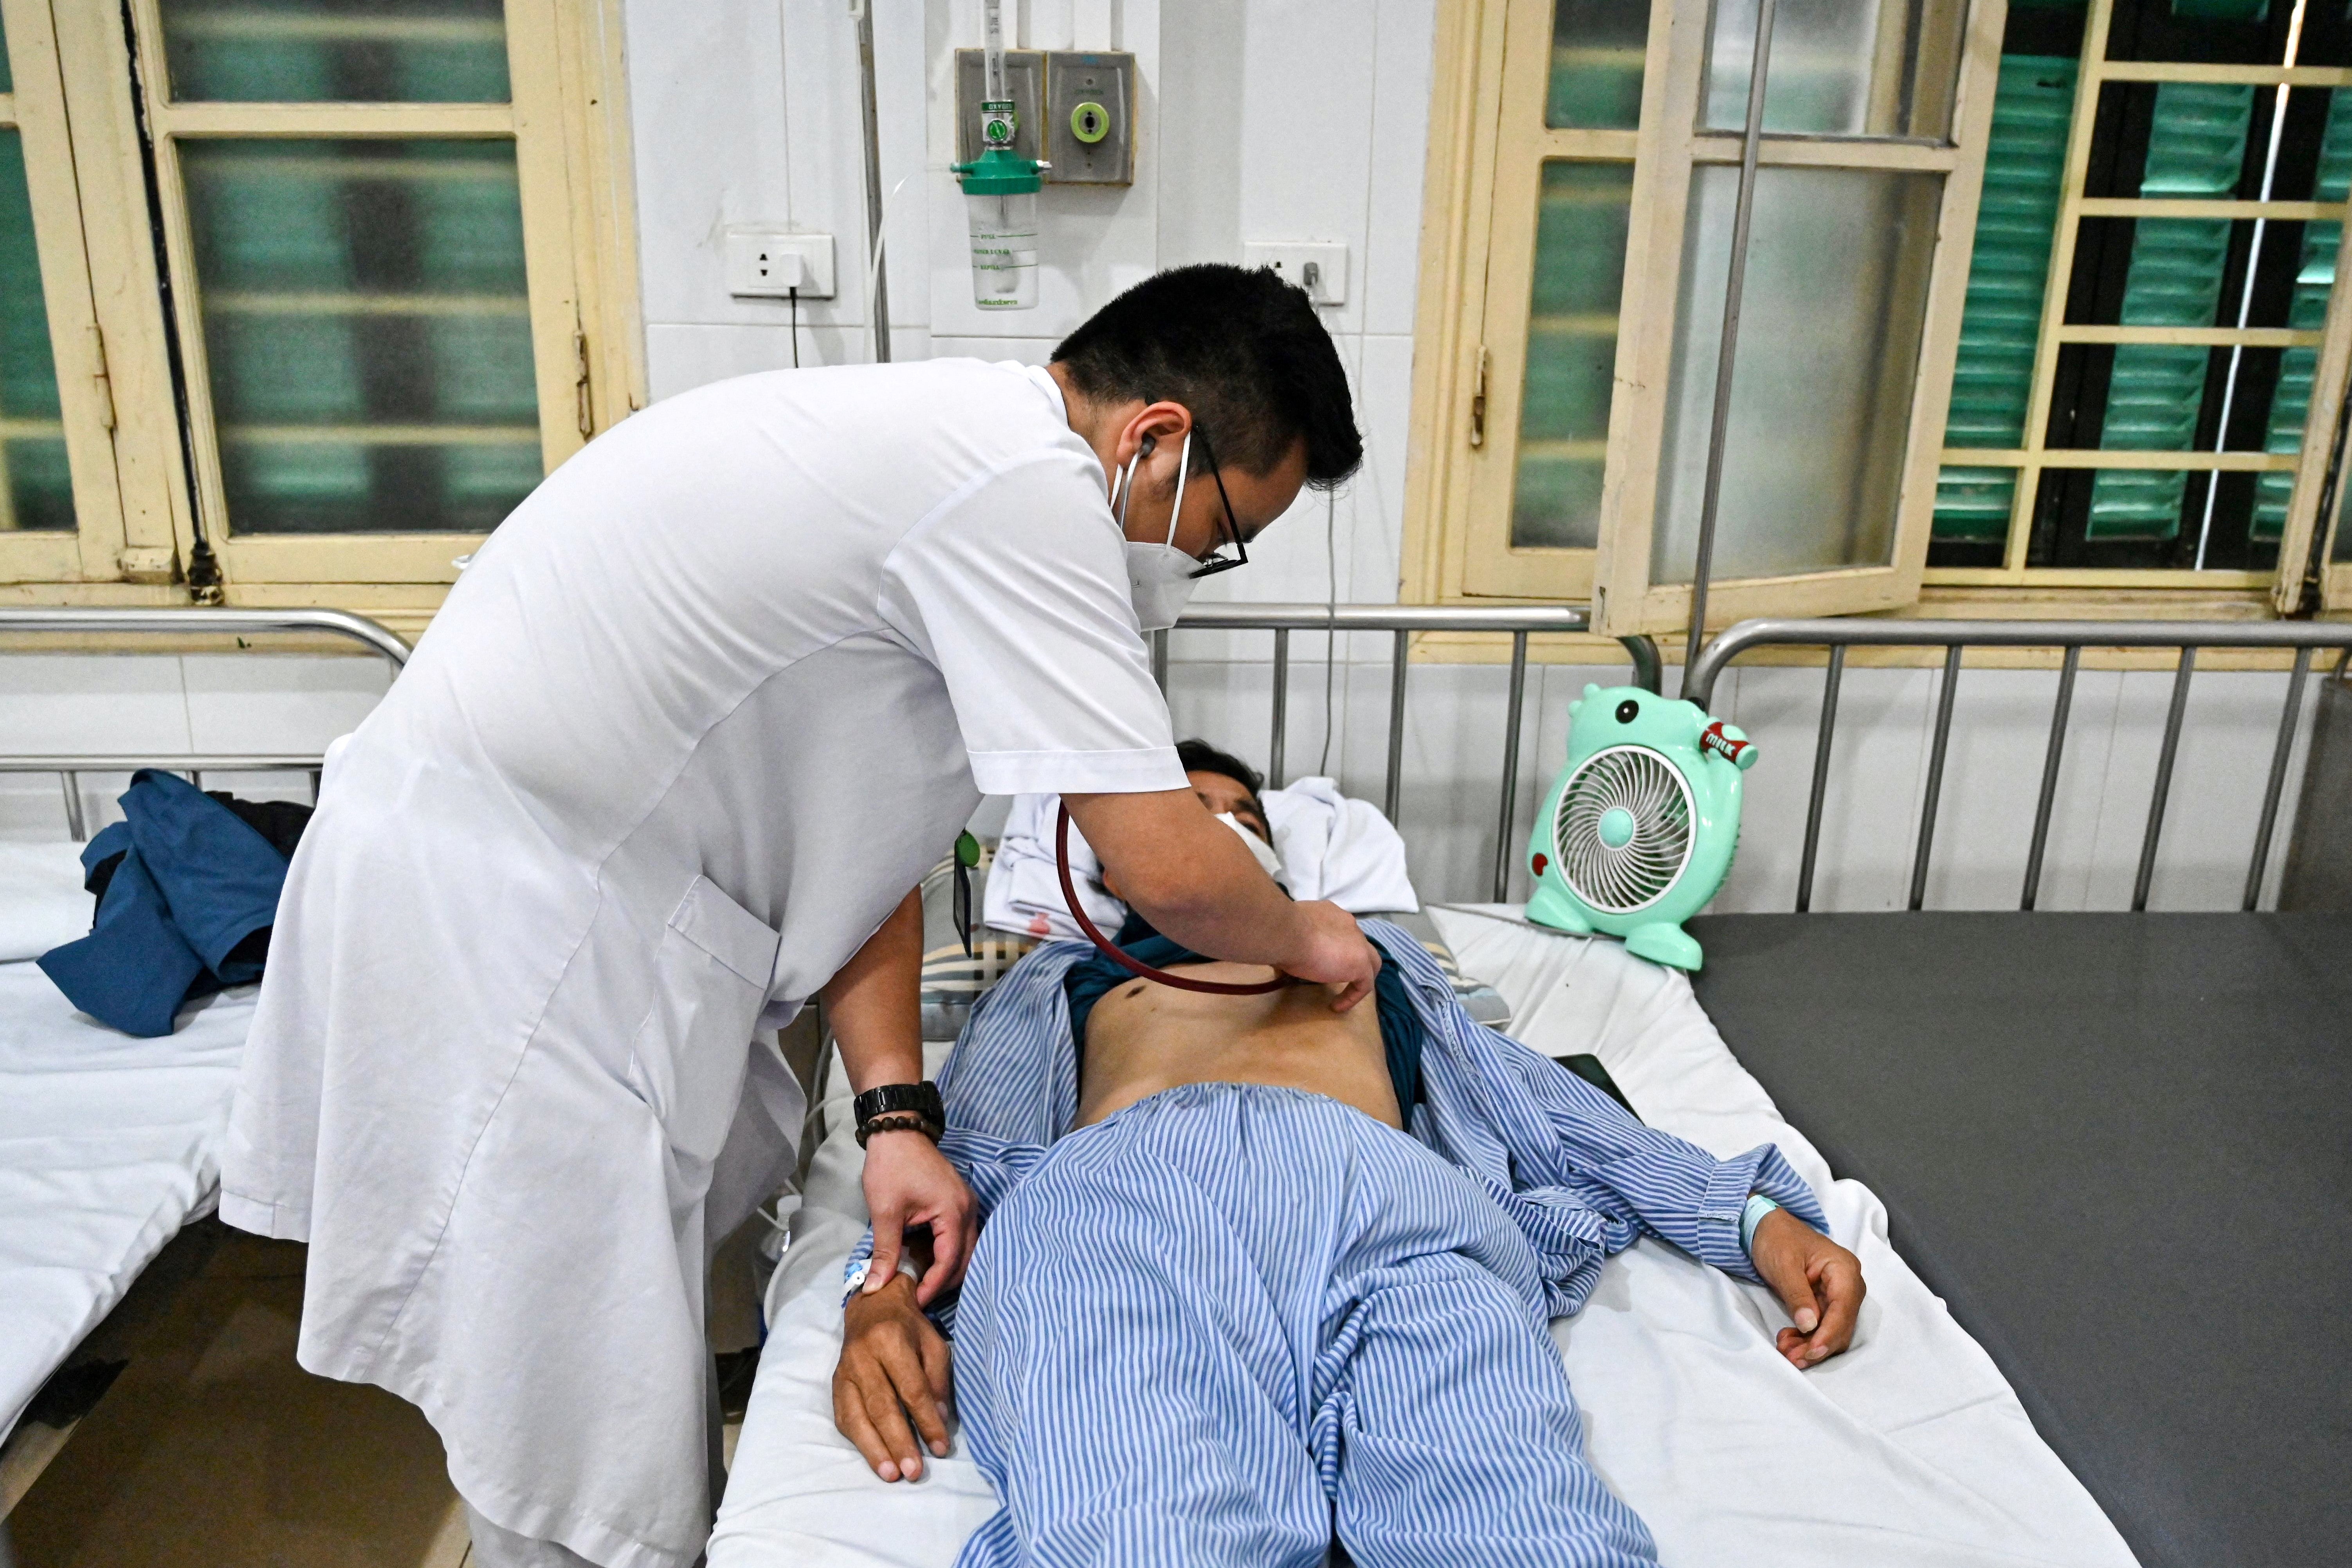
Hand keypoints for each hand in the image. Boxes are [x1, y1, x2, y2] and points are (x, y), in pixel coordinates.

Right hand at [834, 1273, 953, 1481]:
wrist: (871, 1306)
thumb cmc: (909, 1327)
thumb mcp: (933, 1343)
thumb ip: (937, 1380)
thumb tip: (939, 1419)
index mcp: (891, 1339)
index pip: (911, 1388)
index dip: (926, 1420)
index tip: (941, 1447)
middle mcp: (862, 1356)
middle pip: (882, 1406)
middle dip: (899, 1442)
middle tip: (914, 1472)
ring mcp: (844, 1371)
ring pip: (856, 1416)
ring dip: (874, 1449)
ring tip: (891, 1474)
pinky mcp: (835, 1384)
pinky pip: (843, 1417)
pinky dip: (859, 1440)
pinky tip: (874, 1458)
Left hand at [861, 1130, 975, 1305]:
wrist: (898, 1131)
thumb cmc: (891, 1168)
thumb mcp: (885, 1212)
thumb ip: (885, 1252)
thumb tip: (875, 1288)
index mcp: (953, 1212)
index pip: (949, 1261)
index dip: (933, 1286)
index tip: (916, 1303)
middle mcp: (968, 1210)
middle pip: (966, 1259)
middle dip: (945, 1282)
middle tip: (921, 1299)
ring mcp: (967, 1204)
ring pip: (967, 1249)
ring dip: (948, 1269)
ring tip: (924, 1284)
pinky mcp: (960, 1202)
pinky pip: (961, 1236)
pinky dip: (948, 1253)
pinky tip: (928, 1261)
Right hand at [1282, 899, 1383, 1012]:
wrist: (1288, 933)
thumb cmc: (1281, 932)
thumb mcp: (1287, 937)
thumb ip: (1292, 945)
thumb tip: (1282, 963)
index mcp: (1330, 913)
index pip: (1339, 930)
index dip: (1333, 945)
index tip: (1319, 959)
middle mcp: (1348, 924)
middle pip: (1359, 944)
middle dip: (1351, 959)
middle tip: (1337, 974)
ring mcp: (1358, 943)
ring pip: (1369, 961)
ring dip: (1359, 976)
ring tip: (1345, 992)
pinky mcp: (1361, 963)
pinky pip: (1364, 984)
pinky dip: (1353, 996)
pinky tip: (1336, 1006)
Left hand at [1749, 1207, 1864, 1367]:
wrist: (1766, 1227)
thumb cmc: (1777, 1239)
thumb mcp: (1784, 1264)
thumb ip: (1797, 1294)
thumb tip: (1810, 1326)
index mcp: (1844, 1269)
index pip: (1844, 1309)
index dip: (1828, 1334)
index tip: (1811, 1352)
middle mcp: (1848, 1284)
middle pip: (1841, 1325)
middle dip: (1818, 1345)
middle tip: (1792, 1358)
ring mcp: (1838, 1295)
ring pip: (1832, 1330)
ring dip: (1810, 1345)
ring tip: (1786, 1351)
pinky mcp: (1825, 1302)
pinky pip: (1821, 1326)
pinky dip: (1806, 1337)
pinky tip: (1788, 1340)